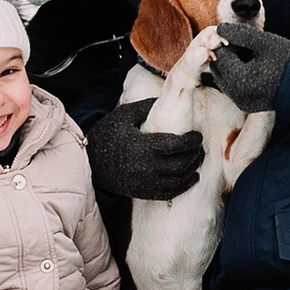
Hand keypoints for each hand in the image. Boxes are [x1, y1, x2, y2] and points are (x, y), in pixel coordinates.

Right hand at [86, 109, 205, 207]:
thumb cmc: (106, 135)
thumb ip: (147, 106)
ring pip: (178, 180)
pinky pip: (169, 193)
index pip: (176, 145)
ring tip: (197, 161)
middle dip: (195, 156)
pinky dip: (183, 186)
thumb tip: (169, 96)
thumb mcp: (124, 115)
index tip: (197, 136)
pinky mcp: (142, 192)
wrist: (89, 162)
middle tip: (200, 148)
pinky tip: (190, 178)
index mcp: (142, 146)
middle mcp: (145, 167)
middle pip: (181, 164)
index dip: (191, 141)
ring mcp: (144, 182)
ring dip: (192, 171)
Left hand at [205, 29, 289, 112]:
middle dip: (227, 54)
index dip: (227, 40)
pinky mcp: (246, 105)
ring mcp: (241, 102)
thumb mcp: (264, 42)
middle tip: (247, 46)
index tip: (243, 36)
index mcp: (238, 79)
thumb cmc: (288, 61)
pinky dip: (237, 75)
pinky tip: (254, 67)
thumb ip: (240, 33)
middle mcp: (236, 95)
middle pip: (218, 67)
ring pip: (224, 77)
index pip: (220, 54)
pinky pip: (232, 87)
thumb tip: (220, 27)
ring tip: (252, 56)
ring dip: (231, 64)